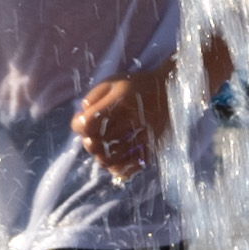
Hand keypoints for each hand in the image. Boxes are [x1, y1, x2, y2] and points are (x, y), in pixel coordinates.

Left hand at [75, 61, 177, 180]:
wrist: (170, 90)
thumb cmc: (135, 86)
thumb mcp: (112, 82)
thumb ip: (92, 98)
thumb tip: (80, 122)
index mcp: (121, 99)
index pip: (88, 123)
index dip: (78, 125)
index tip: (81, 120)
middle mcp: (133, 119)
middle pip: (95, 144)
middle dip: (88, 141)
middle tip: (94, 134)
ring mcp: (144, 136)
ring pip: (108, 160)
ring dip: (100, 155)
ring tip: (104, 146)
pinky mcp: (152, 148)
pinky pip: (129, 168)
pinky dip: (118, 167)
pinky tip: (116, 158)